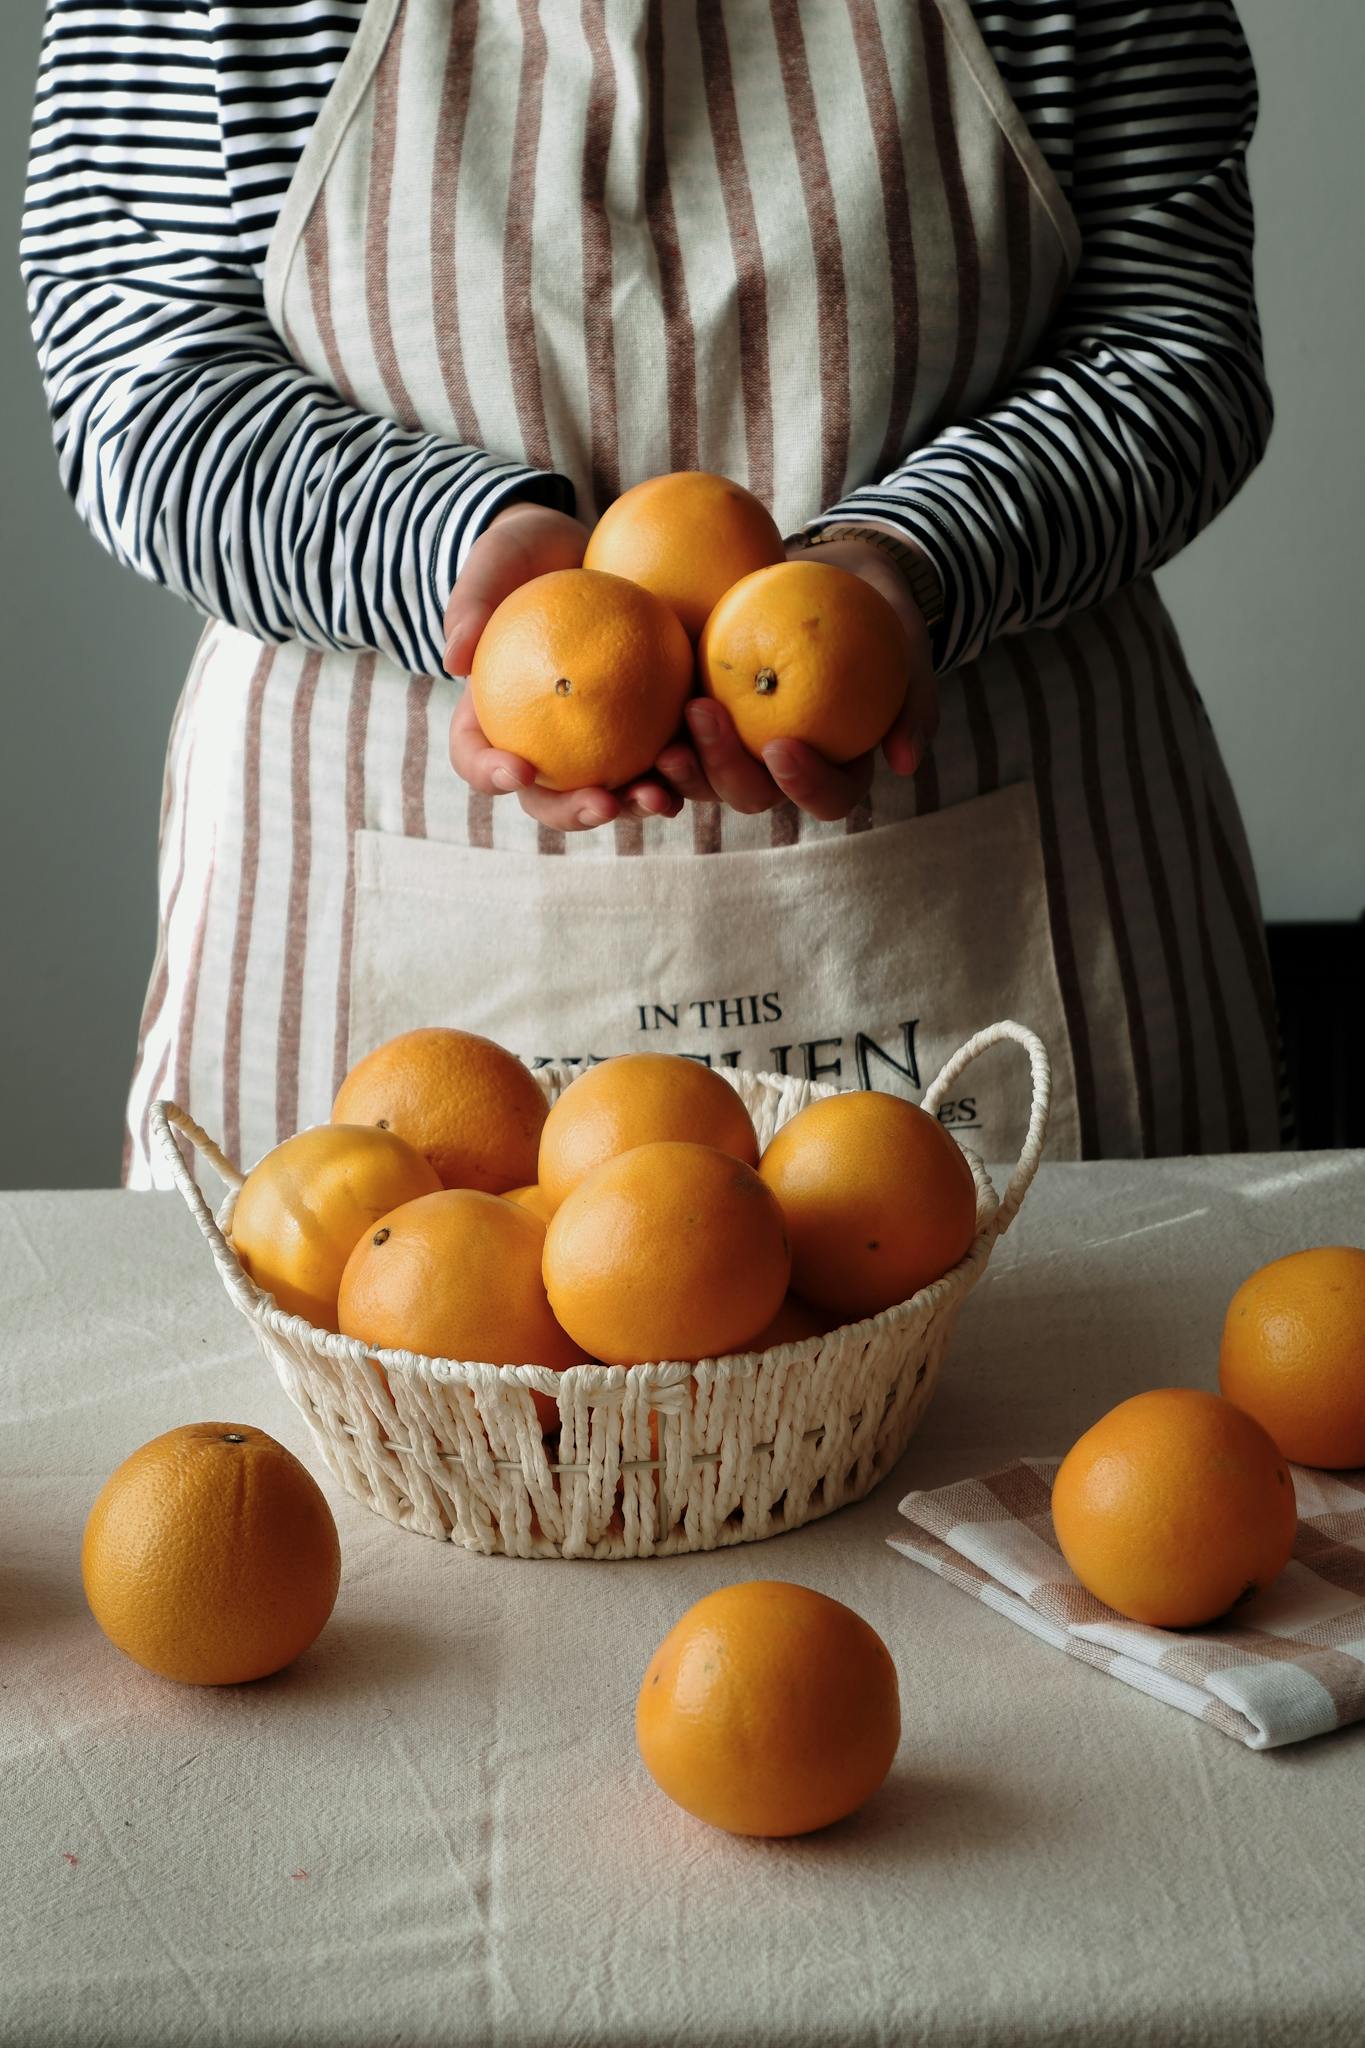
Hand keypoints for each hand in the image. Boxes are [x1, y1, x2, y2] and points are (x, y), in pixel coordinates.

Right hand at [444, 501, 682, 830]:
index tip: (517, 769)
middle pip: (548, 799)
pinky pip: (661, 759)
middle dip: (574, 813)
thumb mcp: (494, 563)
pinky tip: (699, 757)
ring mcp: (597, 743)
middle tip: (602, 804)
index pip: (477, 759)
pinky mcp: (646, 729)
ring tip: (658, 796)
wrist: (584, 550)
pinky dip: (680, 767)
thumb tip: (455, 659)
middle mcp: (543, 744)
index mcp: (492, 718)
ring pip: (610, 795)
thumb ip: (472, 603)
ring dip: (635, 805)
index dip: (490, 775)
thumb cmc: (527, 557)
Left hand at [653, 536, 938, 822]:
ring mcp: (734, 749)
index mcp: (836, 765)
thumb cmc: (878, 611)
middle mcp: (780, 770)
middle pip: (754, 796)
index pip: (828, 796)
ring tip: (662, 736)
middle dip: (725, 771)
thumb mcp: (909, 641)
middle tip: (702, 714)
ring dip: (681, 769)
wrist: (831, 573)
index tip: (782, 745)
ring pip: (704, 780)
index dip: (805, 785)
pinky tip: (631, 710)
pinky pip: (669, 738)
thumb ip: (913, 699)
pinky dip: (650, 739)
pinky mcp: (696, 721)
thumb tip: (905, 764)